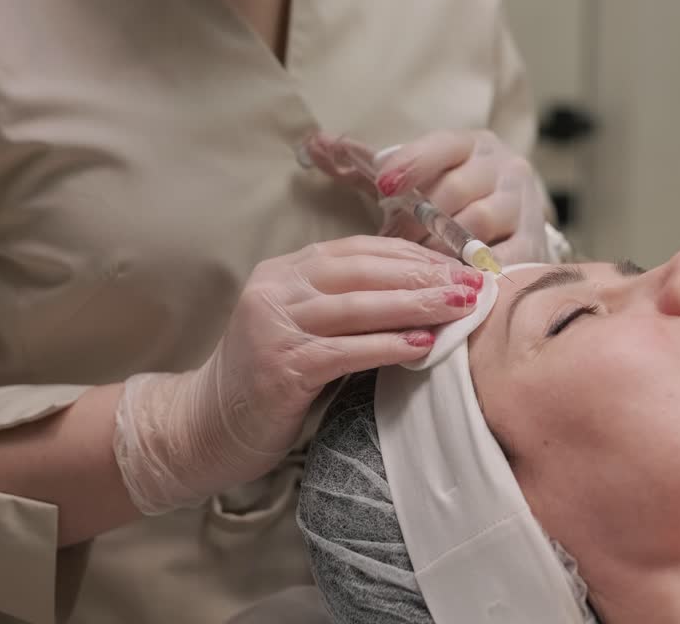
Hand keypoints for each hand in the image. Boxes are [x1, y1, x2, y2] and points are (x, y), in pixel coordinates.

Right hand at [112, 236, 483, 513]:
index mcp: (284, 272)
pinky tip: (424, 346)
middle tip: (474, 282)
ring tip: (461, 307)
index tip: (461, 263)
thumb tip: (425, 290)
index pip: (359, 250)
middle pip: (362, 271)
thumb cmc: (270, 380)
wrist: (204, 428)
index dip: (413, 254)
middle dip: (424, 274)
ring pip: (357, 306)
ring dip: (415, 304)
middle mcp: (275, 289)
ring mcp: (272, 327)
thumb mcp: (308, 329)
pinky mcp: (278, 368)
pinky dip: (387, 347)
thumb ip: (350, 306)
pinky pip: (344, 351)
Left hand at [308, 131, 551, 263]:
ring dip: (441, 249)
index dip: (411, 165)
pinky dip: (474, 273)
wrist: (515, 220)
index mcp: (471, 144)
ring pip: (479, 223)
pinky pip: (503, 258)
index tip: (381, 187)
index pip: (441, 146)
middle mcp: (503, 167)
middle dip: (417, 221)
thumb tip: (316, 143)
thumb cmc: (452, 199)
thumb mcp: (418, 176)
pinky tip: (449, 285)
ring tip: (414, 268)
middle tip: (390, 246)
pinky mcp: (535, 242)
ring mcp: (523, 204)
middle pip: (456, 190)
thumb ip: (368, 163)